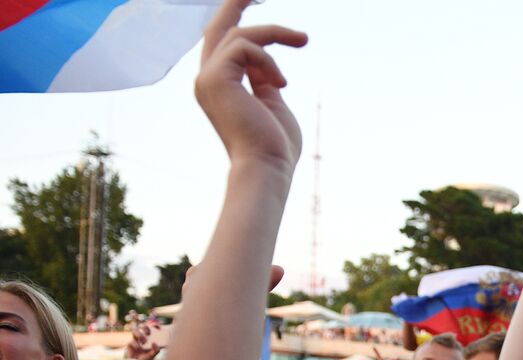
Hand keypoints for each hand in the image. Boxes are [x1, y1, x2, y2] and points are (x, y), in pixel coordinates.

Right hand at [125, 322, 159, 359]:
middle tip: (148, 333)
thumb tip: (154, 343)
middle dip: (145, 328)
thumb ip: (156, 350)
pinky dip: (136, 344)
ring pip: (135, 331)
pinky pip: (132, 341)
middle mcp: (142, 337)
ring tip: (143, 341)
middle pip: (142, 327)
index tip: (158, 327)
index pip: (151, 328)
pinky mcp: (130, 344)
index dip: (154, 326)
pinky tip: (138, 347)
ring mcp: (135, 339)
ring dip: (139, 334)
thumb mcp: (153, 355)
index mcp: (149, 337)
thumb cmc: (146, 358)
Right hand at [195, 0, 305, 171]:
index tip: (263, 6)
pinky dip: (269, 59)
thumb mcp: (273, 104)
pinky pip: (246, 46)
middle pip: (217, 26)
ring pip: (241, 34)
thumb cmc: (275, 146)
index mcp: (219, 85)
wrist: (266, 168)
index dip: (239, 20)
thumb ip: (266, 81)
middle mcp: (206, 79)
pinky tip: (281, 82)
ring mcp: (207, 78)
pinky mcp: (216, 78)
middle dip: (236, 1)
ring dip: (276, 32)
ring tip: (303, 40)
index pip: (224, 43)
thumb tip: (269, 67)